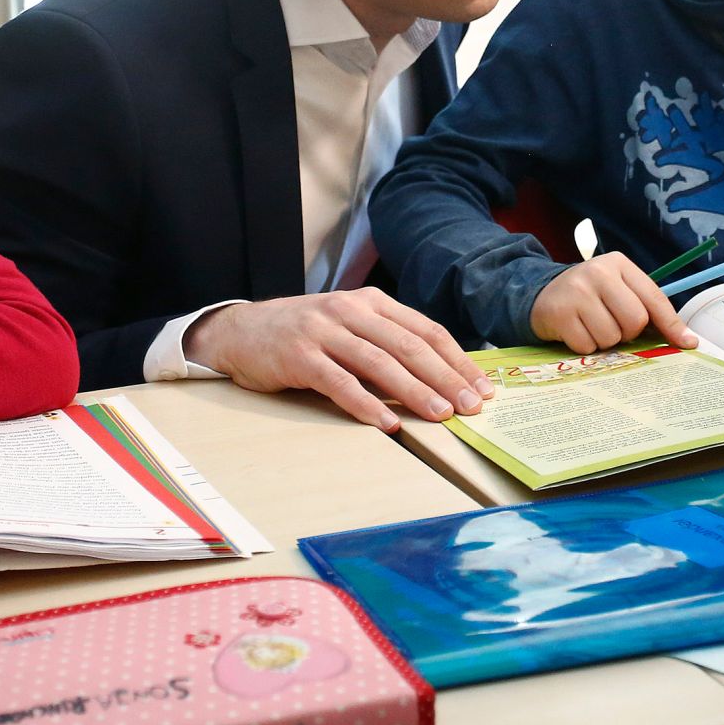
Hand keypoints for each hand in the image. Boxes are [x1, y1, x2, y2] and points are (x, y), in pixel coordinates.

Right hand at [183, 288, 495, 431]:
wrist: (241, 331)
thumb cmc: (305, 334)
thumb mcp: (349, 325)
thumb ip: (387, 341)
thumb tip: (441, 377)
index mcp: (370, 302)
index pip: (425, 330)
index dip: (457, 359)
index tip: (482, 387)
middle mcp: (350, 311)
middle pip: (408, 346)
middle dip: (446, 378)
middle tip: (471, 406)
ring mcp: (323, 331)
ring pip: (379, 363)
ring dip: (414, 391)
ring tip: (440, 415)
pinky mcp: (299, 356)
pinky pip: (340, 382)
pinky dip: (366, 404)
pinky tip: (388, 423)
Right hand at [530, 253, 699, 353]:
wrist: (543, 294)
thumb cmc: (591, 296)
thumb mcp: (620, 291)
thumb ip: (650, 311)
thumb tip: (687, 340)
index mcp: (618, 264)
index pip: (654, 297)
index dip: (671, 324)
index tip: (687, 344)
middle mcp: (597, 272)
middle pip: (634, 320)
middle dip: (627, 332)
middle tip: (612, 324)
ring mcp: (576, 291)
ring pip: (611, 337)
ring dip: (604, 341)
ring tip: (591, 326)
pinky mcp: (558, 312)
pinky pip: (587, 346)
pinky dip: (584, 346)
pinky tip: (576, 330)